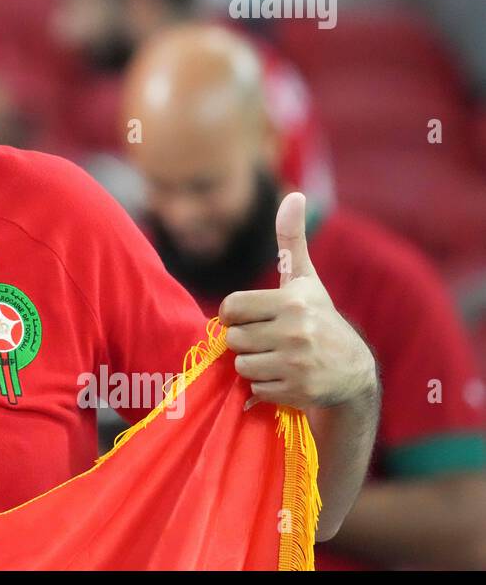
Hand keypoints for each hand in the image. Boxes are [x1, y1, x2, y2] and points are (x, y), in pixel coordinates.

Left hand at [219, 193, 376, 410]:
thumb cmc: (319, 319)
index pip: (230, 308)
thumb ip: (291, 240)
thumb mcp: (306, 280)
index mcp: (293, 301)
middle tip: (269, 340)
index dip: (235, 315)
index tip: (252, 317)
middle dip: (246, 341)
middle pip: (233, 339)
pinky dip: (265, 387)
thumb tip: (294, 194)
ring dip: (253, 365)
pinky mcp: (298, 390)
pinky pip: (255, 389)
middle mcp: (296, 330)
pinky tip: (287, 377)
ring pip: (241, 365)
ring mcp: (298, 362)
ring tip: (278, 358)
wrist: (353, 372)